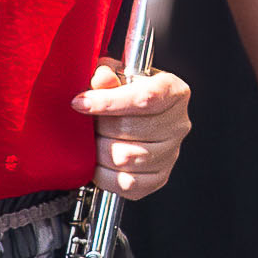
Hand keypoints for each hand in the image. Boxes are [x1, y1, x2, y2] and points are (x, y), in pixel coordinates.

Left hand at [72, 61, 191, 199]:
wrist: (131, 118)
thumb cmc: (123, 93)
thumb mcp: (114, 74)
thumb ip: (106, 74)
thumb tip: (101, 80)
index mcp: (174, 91)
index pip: (145, 98)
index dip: (109, 102)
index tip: (79, 103)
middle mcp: (178, 123)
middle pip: (131, 130)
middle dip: (99, 127)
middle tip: (87, 123)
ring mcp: (171, 153)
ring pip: (126, 158)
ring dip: (99, 151)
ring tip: (93, 141)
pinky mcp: (159, 177)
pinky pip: (127, 183)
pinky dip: (104, 175)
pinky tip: (98, 161)